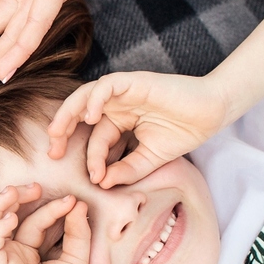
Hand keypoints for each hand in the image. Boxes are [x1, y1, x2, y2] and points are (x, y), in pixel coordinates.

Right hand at [0, 185, 91, 263]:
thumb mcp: (77, 258)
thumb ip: (76, 232)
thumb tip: (78, 204)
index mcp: (28, 253)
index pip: (32, 221)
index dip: (50, 207)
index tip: (73, 201)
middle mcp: (12, 257)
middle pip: (4, 218)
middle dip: (18, 198)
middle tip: (38, 186)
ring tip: (15, 191)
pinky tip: (11, 216)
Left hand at [48, 71, 228, 187]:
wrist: (210, 114)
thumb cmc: (183, 132)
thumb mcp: (150, 159)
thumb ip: (127, 169)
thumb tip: (102, 182)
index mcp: (118, 121)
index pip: (95, 140)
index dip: (90, 159)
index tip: (94, 178)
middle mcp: (116, 105)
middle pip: (78, 114)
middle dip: (62, 131)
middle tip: (53, 152)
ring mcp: (123, 92)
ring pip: (84, 96)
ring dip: (68, 113)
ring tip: (57, 131)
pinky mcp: (132, 81)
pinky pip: (105, 86)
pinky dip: (94, 99)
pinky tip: (90, 117)